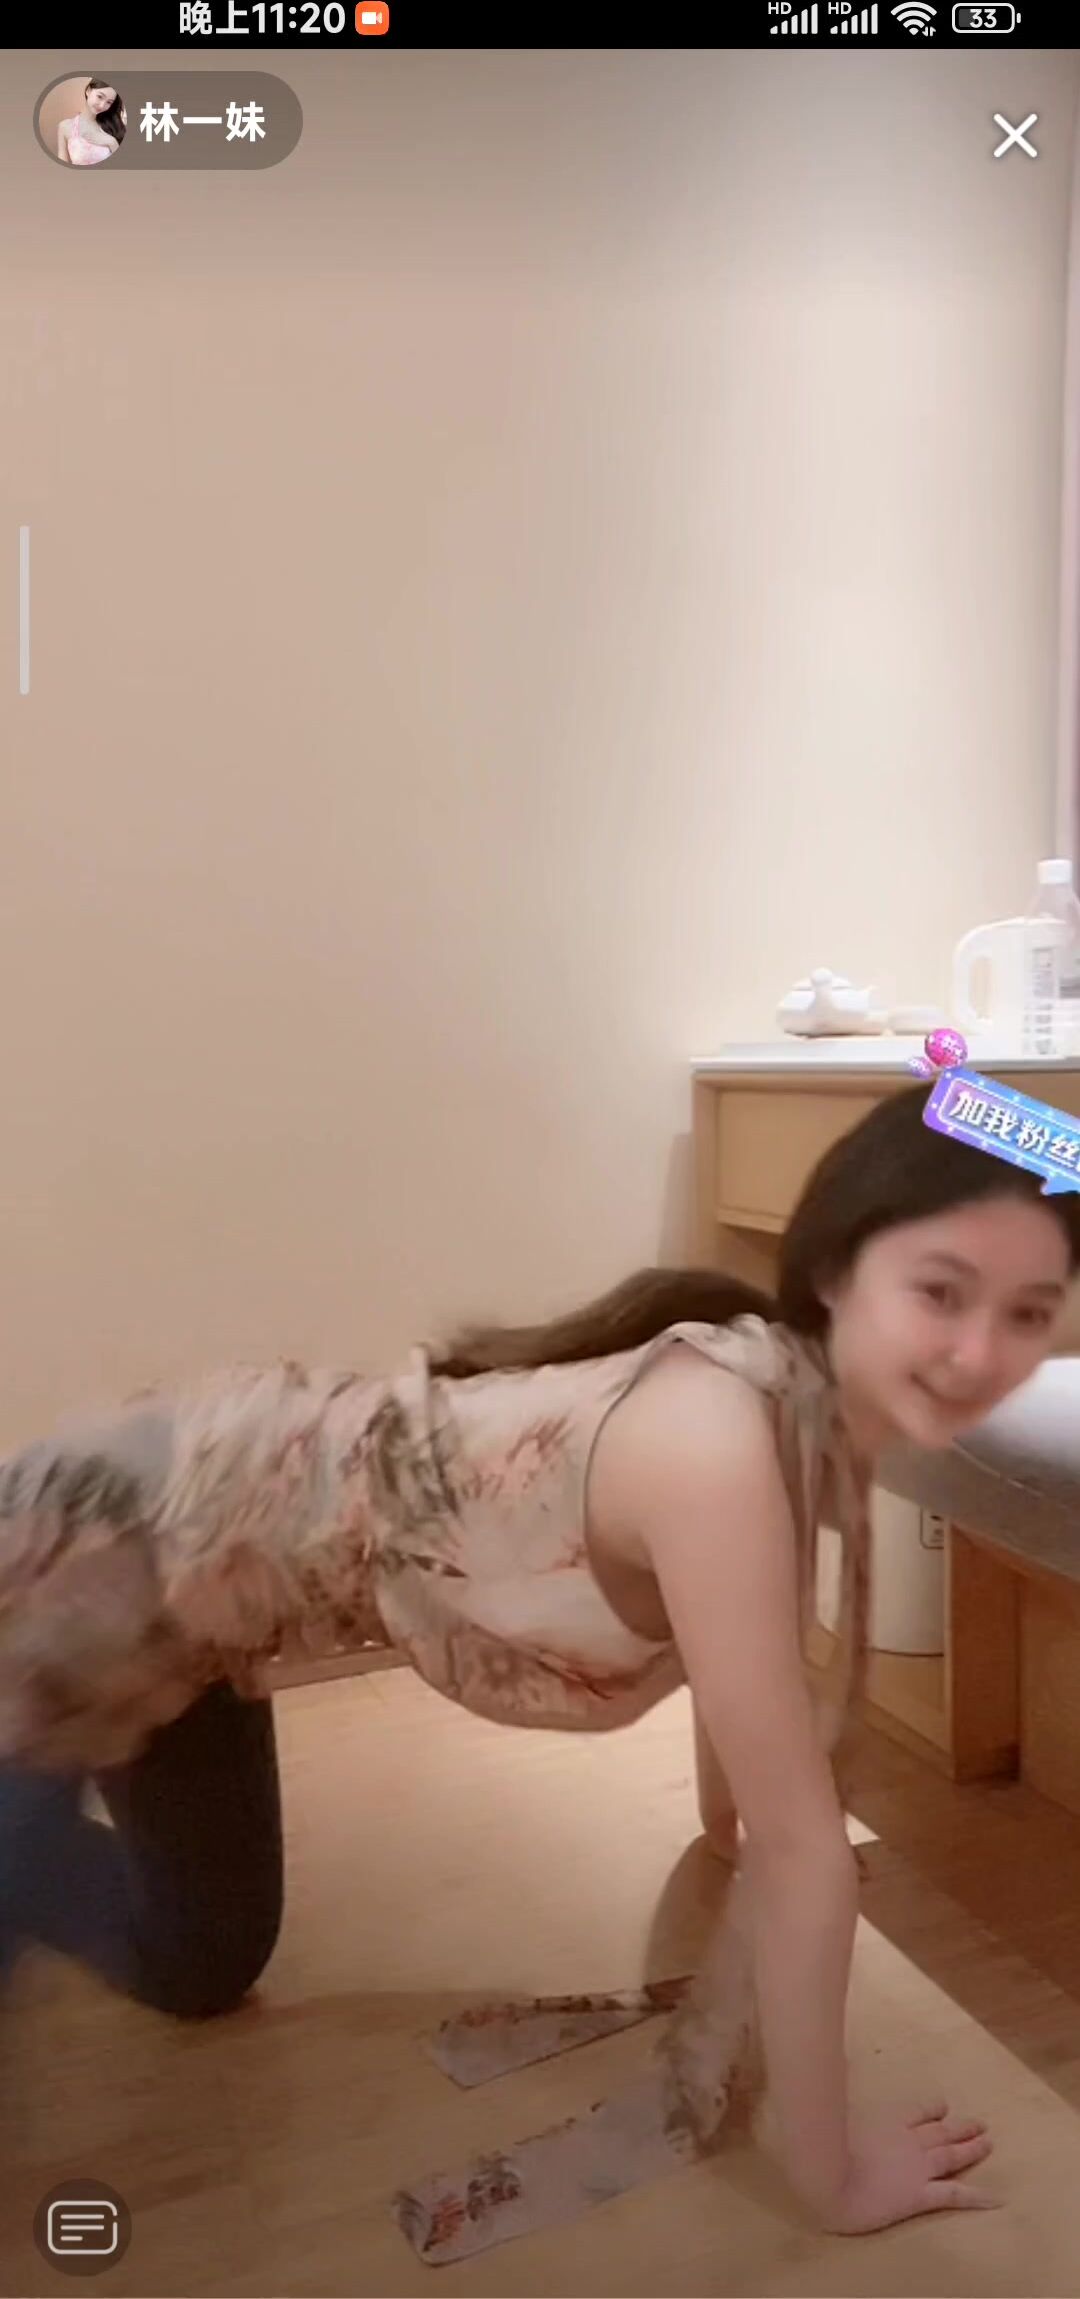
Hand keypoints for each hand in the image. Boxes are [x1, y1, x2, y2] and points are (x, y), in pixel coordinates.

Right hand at [821, 2101, 997, 2233]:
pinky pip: (953, 2195)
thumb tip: (836, 2064)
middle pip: (940, 2133)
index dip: (933, 2111)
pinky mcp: (920, 2195)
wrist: (828, 2182)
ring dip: (971, 2149)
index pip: (917, 2115)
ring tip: (989, 2144)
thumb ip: (841, 2101)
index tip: (944, 2107)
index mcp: (887, 2126)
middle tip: (981, 2124)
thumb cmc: (825, 2151)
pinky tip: (994, 2200)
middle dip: (961, 2128)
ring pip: (951, 2155)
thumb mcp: (832, 2120)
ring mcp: (917, 2168)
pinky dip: (975, 2197)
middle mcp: (908, 2143)